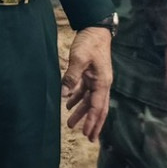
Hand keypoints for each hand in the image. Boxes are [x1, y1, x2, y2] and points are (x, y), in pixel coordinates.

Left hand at [63, 26, 112, 141]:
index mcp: (102, 82)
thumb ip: (71, 77)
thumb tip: (63, 95)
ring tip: (71, 124)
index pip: (97, 107)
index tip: (87, 134)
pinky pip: (86, 92)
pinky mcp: (92, 75)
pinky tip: (68, 105)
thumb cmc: (89, 42)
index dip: (92, 121)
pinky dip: (78, 100)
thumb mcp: (79, 58)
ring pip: (91, 101)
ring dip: (82, 113)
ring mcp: (98, 80)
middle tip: (89, 139)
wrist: (95, 28)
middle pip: (99, 108)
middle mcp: (102, 84)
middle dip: (94, 124)